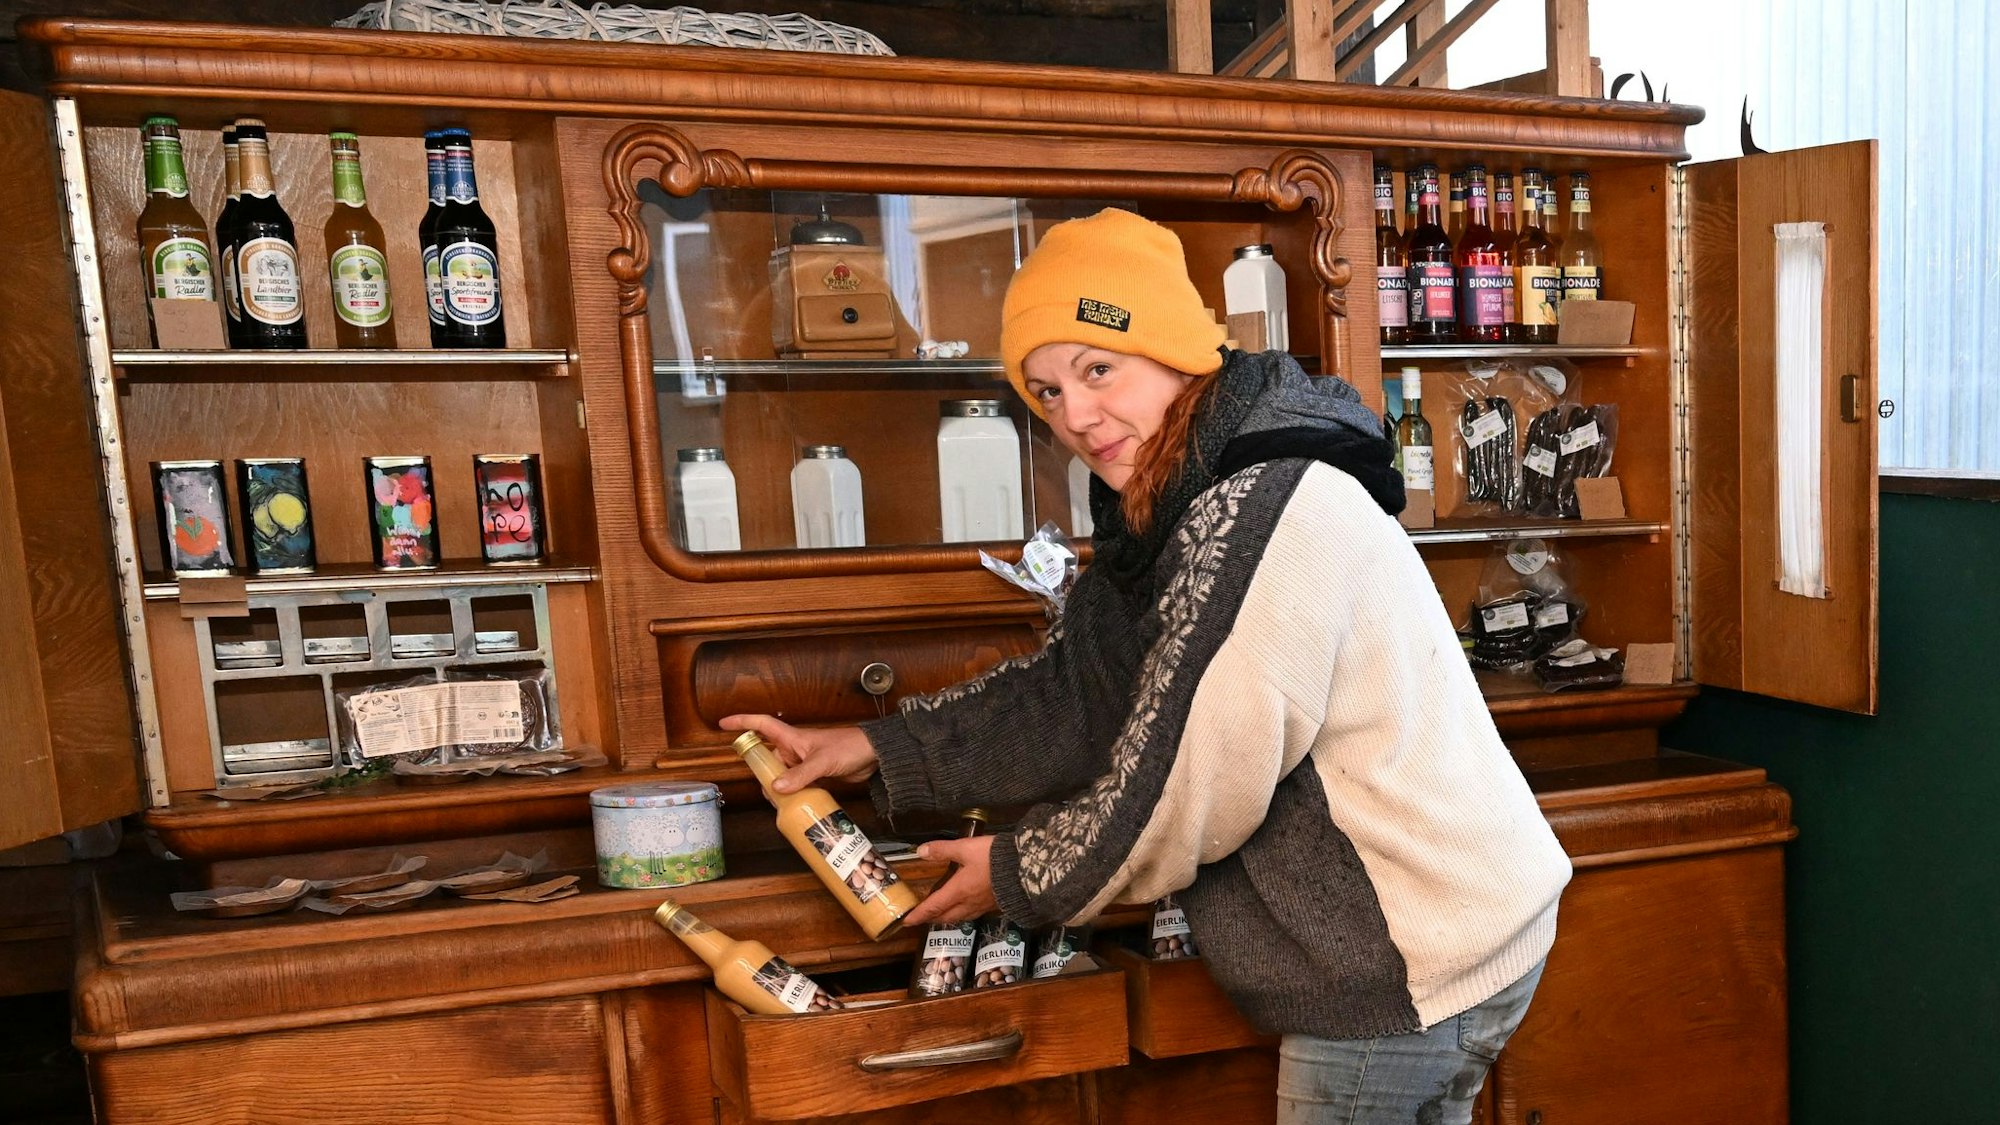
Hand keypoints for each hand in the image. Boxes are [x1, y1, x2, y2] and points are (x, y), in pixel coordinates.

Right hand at [719, 714, 877, 793]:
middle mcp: (795, 750)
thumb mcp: (822, 761)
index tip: (724, 724)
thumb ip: (800, 775)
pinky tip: (792, 805)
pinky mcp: (815, 776)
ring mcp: (804, 763)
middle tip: (764, 790)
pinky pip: (796, 785)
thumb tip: (776, 787)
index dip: (742, 722)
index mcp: (793, 738)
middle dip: (762, 773)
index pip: (762, 725)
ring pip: (781, 775)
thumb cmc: (849, 747)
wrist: (874, 755)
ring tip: (780, 803)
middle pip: (768, 758)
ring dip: (778, 788)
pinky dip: (792, 794)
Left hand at [903, 836, 998, 925]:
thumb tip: (920, 852)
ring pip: (961, 917)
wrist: (1027, 868)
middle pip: (946, 916)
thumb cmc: (994, 858)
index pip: (933, 907)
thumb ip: (943, 850)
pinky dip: (963, 913)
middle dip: (932, 918)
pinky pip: (974, 914)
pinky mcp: (996, 905)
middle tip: (923, 917)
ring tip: (942, 913)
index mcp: (958, 891)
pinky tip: (967, 906)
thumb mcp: (966, 848)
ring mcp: (983, 906)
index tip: (906, 922)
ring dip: (948, 917)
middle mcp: (969, 903)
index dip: (919, 915)